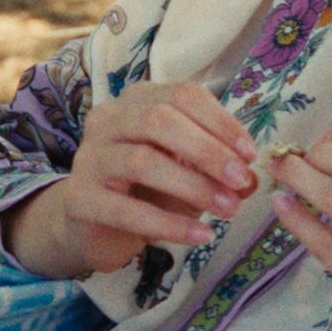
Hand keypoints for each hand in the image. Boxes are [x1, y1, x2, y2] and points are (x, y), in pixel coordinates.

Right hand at [58, 81, 257, 274]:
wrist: (97, 227)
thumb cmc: (148, 190)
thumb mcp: (190, 174)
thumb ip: (220, 171)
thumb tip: (253, 180)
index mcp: (138, 101)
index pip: (183, 95)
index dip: (221, 122)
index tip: (250, 154)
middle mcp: (108, 120)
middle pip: (159, 120)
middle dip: (208, 150)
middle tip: (241, 181)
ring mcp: (89, 157)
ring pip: (142, 161)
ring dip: (193, 186)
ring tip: (228, 209)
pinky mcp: (78, 198)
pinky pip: (126, 210)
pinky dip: (168, 224)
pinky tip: (199, 235)